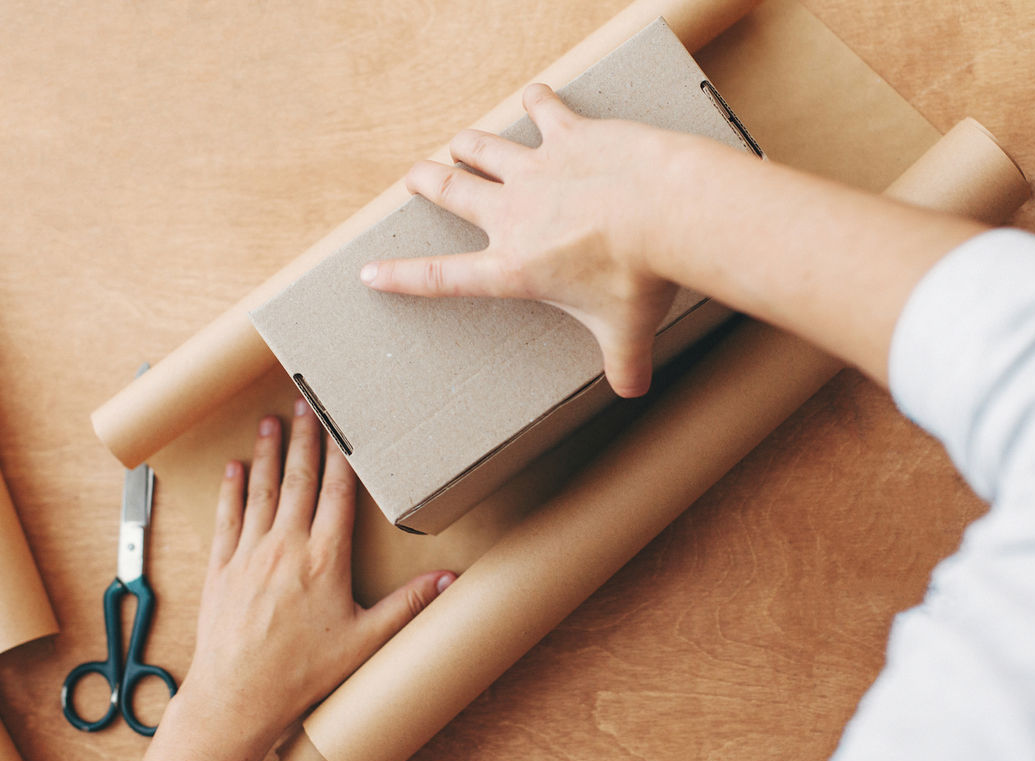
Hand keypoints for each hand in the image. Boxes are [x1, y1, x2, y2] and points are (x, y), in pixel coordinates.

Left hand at [177, 400, 454, 743]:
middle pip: (298, 479)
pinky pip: (227, 517)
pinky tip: (236, 468)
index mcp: (323, 559)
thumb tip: (447, 581)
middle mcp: (284, 547)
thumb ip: (407, 606)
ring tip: (272, 422)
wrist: (236, 698)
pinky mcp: (221, 568)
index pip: (337, 493)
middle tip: (305, 403)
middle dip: (304, 438)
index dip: (340, 455)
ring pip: (261, 490)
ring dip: (268, 453)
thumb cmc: (300, 675)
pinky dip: (232, 490)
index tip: (342, 425)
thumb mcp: (364, 642)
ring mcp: (248, 554)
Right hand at [360, 83, 683, 397]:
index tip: (370, 273)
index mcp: (514, 267)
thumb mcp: (627, 332)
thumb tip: (633, 391)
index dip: (401, 276)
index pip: (441, 277)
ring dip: (467, 145)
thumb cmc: (640, 275)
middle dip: (425, 182)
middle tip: (413, 177)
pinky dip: (536, 101)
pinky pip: (541, 110)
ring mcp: (536, 168)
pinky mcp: (566, 134)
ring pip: (482, 148)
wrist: (665, 211)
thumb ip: (624, 364)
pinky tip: (535, 96)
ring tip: (459, 143)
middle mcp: (513, 214)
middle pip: (451, 192)